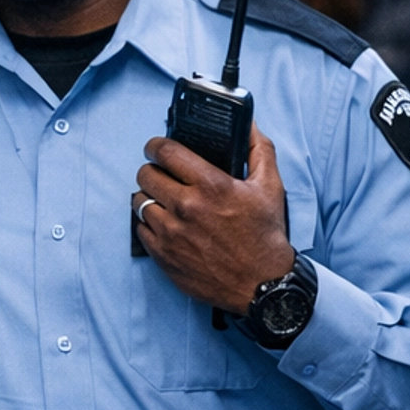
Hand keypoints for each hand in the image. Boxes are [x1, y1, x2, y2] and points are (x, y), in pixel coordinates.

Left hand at [134, 123, 294, 316]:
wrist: (262, 285)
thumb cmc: (265, 235)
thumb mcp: (270, 187)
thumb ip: (259, 149)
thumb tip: (250, 124)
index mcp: (211, 186)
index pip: (165, 151)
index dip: (156, 145)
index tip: (156, 147)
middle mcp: (186, 207)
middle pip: (145, 174)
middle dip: (152, 170)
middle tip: (161, 175)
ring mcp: (171, 233)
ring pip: (139, 201)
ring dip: (149, 197)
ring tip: (163, 200)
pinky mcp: (164, 256)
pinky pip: (140, 229)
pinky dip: (149, 223)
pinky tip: (165, 223)